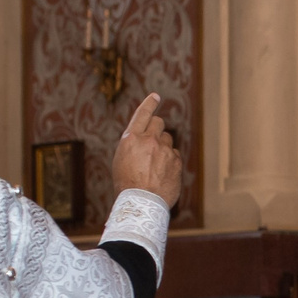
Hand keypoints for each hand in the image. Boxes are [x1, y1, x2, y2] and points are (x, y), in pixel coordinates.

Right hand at [114, 92, 182, 208]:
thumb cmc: (127, 183)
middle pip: (159, 122)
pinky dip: (170, 161)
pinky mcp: (176, 161)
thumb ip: (134, 144)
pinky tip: (162, 173)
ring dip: (163, 146)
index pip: (142, 114)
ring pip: (167, 139)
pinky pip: (174, 154)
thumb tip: (145, 137)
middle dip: (157, 128)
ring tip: (154, 165)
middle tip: (153, 142)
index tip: (156, 96)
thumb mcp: (122, 158)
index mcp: (131, 138)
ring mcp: (164, 150)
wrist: (141, 202)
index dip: (149, 103)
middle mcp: (149, 140)